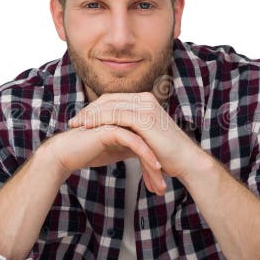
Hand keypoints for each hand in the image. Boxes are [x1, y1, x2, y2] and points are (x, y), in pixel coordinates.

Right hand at [40, 124, 167, 194]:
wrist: (65, 153)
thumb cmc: (88, 152)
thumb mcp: (116, 151)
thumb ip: (131, 149)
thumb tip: (149, 158)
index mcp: (127, 124)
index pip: (149, 143)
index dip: (157, 163)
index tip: (162, 183)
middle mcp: (124, 121)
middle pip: (149, 143)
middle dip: (157, 168)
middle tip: (162, 188)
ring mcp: (118, 123)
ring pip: (144, 143)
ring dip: (153, 166)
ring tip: (160, 185)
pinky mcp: (111, 129)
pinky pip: (134, 142)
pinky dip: (146, 155)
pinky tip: (155, 166)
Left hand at [67, 92, 200, 180]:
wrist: (186, 160)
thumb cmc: (167, 153)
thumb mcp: (144, 137)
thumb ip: (130, 131)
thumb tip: (113, 135)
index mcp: (144, 101)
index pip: (112, 99)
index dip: (94, 108)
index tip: (80, 119)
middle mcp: (145, 99)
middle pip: (108, 100)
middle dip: (88, 110)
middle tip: (73, 121)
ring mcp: (146, 107)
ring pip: (109, 105)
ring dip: (90, 115)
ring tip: (77, 125)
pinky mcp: (145, 118)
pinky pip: (116, 115)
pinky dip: (100, 120)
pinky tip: (89, 128)